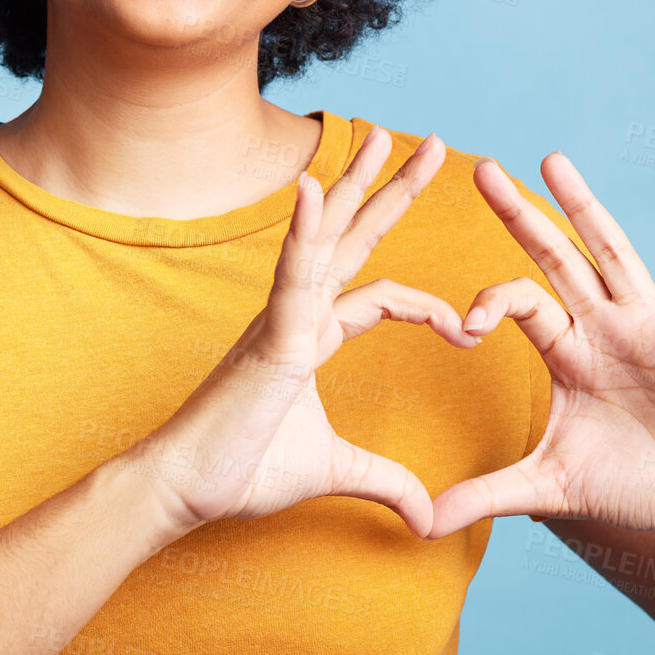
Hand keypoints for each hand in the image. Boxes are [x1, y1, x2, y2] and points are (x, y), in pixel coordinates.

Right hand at [125, 126, 475, 540]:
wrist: (185, 488)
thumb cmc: (242, 469)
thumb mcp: (335, 470)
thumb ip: (384, 481)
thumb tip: (427, 517)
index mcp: (311, 335)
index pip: (378, 294)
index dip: (428, 304)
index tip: (469, 331)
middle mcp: (297, 313)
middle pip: (353, 237)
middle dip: (392, 190)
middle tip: (434, 146)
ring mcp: (281, 317)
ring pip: (325, 236)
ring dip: (355, 184)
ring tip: (384, 137)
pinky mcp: (270, 336)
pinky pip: (292, 272)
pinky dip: (303, 228)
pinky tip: (313, 186)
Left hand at [429, 154, 654, 542]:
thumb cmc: (627, 487)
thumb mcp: (549, 487)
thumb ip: (486, 495)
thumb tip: (418, 523)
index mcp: (566, 350)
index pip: (519, 302)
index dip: (490, 303)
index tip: (465, 328)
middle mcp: (603, 325)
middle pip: (555, 258)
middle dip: (519, 216)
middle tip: (479, 168)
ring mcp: (653, 323)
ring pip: (614, 252)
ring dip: (586, 206)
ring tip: (552, 159)